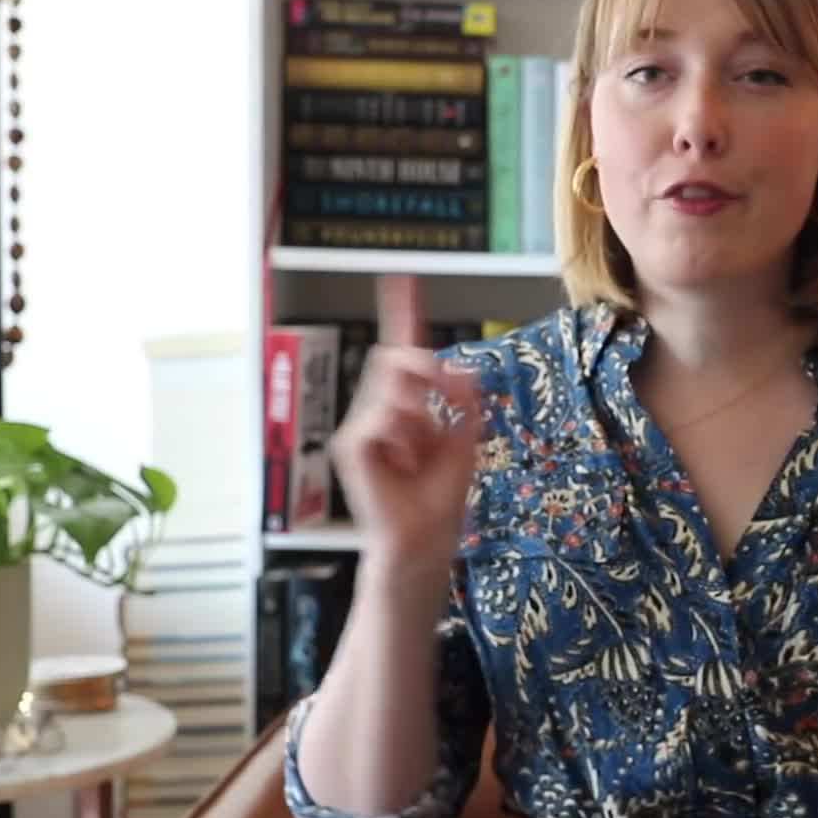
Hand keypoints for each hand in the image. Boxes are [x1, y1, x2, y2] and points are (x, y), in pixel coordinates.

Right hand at [329, 274, 481, 592]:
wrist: (424, 537)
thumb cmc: (439, 496)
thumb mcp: (465, 438)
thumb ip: (463, 399)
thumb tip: (461, 367)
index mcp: (406, 406)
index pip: (403, 352)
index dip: (403, 315)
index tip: (403, 281)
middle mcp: (380, 410)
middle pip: (401, 357)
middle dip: (432, 374)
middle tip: (451, 404)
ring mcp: (363, 425)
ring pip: (398, 387)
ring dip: (423, 419)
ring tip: (419, 457)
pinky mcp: (352, 442)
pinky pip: (387, 415)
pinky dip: (405, 436)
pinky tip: (402, 464)